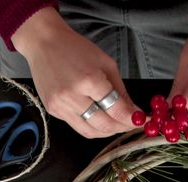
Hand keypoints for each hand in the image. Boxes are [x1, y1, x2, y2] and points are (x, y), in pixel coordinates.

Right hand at [13, 8, 140, 138]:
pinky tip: (99, 119)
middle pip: (104, 125)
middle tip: (131, 124)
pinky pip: (77, 126)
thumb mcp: (106, 63)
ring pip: (90, 132)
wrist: (44, 43)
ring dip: (107, 131)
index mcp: (89, 80)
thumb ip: (120, 91)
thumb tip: (133, 111)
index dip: (132, 119)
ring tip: (116, 124)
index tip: (143, 120)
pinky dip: (91, 126)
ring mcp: (60, 106)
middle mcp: (72, 96)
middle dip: (122, 127)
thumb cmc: (75, 48)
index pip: (116, 110)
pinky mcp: (53, 111)